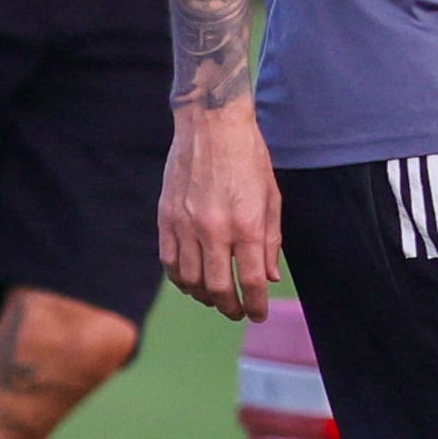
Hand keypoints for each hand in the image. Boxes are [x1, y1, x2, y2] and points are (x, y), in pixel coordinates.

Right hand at [159, 105, 283, 321]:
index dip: (256, 305)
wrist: (211, 123)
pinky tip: (191, 280)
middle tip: (237, 312)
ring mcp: (186, 224)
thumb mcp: (271, 196)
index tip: (258, 315)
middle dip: (230, 307)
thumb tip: (268, 277)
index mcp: (246, 224)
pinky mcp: (166, 217)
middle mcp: (214, 228)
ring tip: (215, 298)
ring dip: (204, 296)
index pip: (250, 281)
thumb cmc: (248, 156)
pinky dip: (180, 278)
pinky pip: (169, 261)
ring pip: (190, 280)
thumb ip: (270, 240)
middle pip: (218, 288)